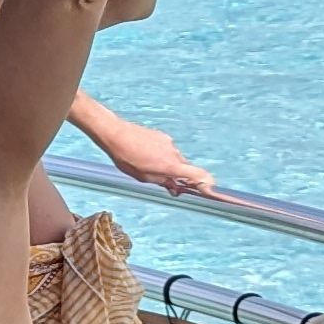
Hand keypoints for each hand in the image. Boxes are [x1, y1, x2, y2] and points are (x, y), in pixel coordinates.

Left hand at [92, 113, 215, 194]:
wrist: (116, 134)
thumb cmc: (126, 158)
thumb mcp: (143, 177)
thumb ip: (162, 182)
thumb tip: (174, 188)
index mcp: (171, 166)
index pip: (199, 175)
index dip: (206, 183)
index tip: (207, 189)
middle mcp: (174, 153)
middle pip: (185, 168)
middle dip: (179, 177)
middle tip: (168, 184)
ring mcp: (169, 143)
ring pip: (175, 159)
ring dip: (168, 165)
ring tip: (148, 166)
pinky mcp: (162, 136)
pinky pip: (167, 150)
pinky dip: (162, 156)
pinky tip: (145, 155)